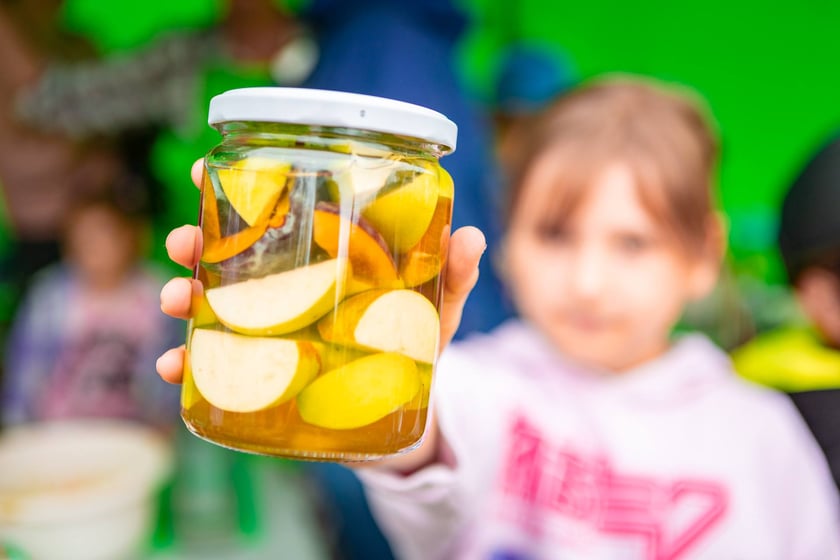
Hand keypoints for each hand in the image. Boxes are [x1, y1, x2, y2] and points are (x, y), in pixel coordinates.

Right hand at [156, 160, 485, 382]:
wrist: (406, 419)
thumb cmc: (417, 348)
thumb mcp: (437, 309)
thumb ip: (452, 276)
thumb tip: (470, 236)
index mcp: (322, 261)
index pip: (275, 215)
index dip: (238, 190)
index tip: (203, 169)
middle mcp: (287, 291)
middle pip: (230, 256)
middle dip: (195, 243)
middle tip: (182, 243)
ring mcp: (270, 334)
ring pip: (212, 306)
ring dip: (183, 297)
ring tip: (175, 299)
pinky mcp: (263, 378)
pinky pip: (217, 369)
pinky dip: (191, 365)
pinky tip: (174, 366)